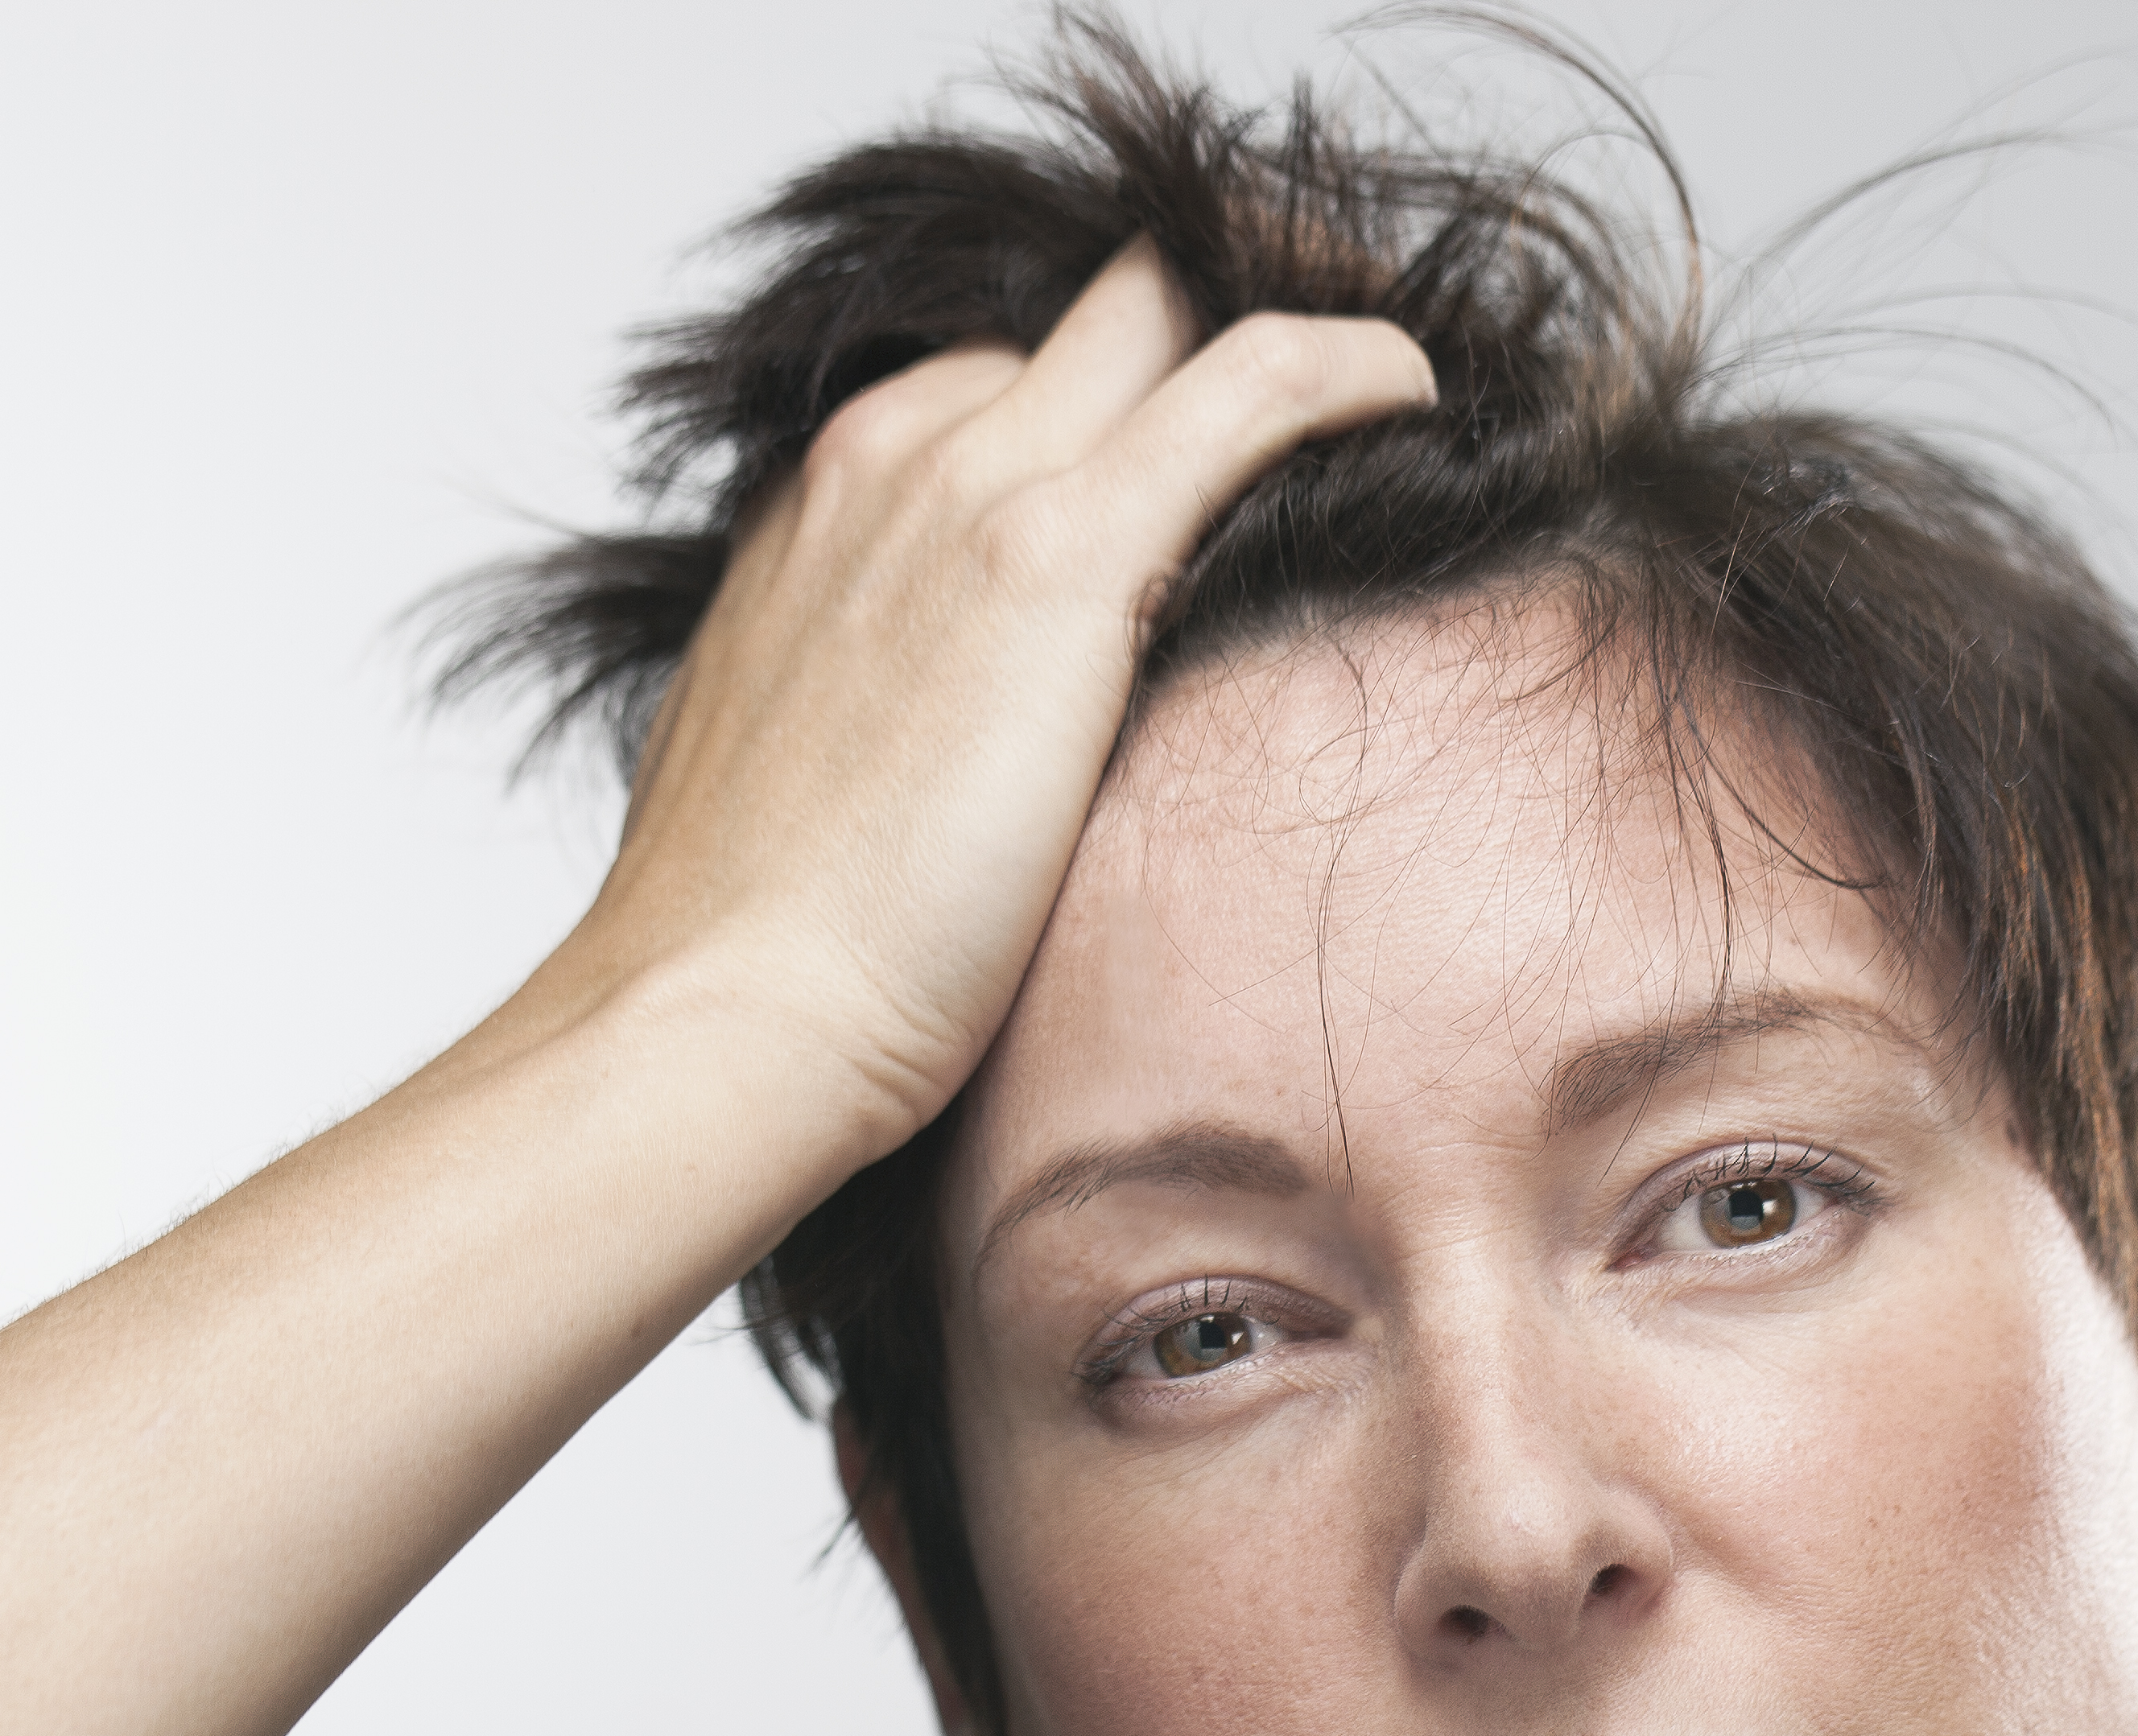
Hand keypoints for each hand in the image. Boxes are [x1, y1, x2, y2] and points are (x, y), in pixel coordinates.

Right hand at [541, 242, 1435, 1159]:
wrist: (720, 1020)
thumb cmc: (758, 954)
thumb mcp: (798, 789)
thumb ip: (871, 726)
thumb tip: (938, 781)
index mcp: (827, 516)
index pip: (999, 384)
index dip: (1117, 407)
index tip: (1207, 457)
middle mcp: (892, 464)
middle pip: (1086, 321)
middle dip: (1208, 331)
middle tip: (1329, 404)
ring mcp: (972, 491)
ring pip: (1161, 313)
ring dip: (1284, 334)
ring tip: (1388, 397)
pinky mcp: (1064, 556)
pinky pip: (1251, 382)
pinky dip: (1347, 366)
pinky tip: (1418, 392)